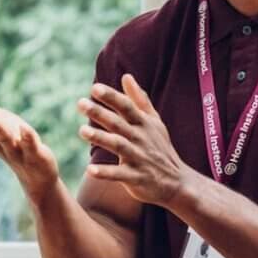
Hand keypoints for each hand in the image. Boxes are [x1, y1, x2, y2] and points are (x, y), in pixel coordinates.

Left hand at [79, 74, 186, 206]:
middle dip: (100, 113)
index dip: (112, 97)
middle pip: (119, 123)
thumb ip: (139, 100)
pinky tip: (90, 170)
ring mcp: (139, 158)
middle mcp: (141, 138)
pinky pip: (119, 175)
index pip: (127, 106)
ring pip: (118, 146)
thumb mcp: (154, 122)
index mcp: (144, 124)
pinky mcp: (137, 177)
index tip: (95, 88)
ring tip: (82, 131)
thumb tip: (126, 76)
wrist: (177, 181)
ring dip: (101, 138)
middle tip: (81, 103)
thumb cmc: (161, 148)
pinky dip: (105, 173)